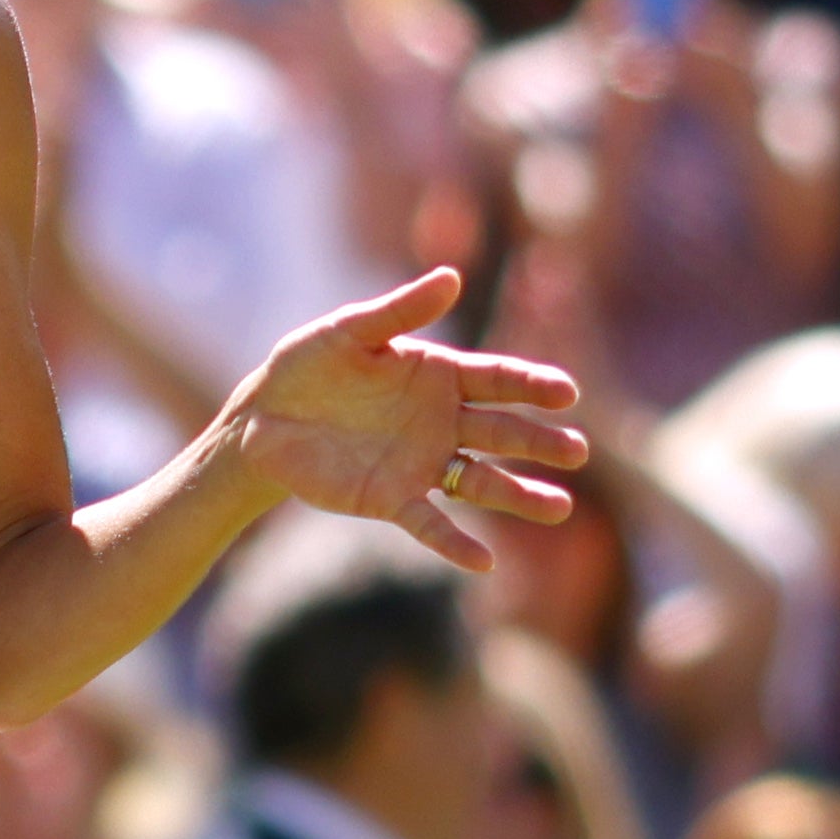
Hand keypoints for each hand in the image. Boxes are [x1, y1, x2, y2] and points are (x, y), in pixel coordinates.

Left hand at [215, 266, 592, 577]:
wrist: (263, 419)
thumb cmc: (308, 366)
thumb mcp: (350, 331)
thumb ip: (401, 311)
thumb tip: (452, 277)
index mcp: (440, 375)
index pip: (498, 380)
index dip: (532, 385)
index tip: (566, 393)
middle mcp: (442, 422)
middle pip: (502, 433)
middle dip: (540, 442)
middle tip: (577, 451)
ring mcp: (422, 463)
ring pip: (482, 482)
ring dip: (520, 495)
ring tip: (560, 508)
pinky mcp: (393, 499)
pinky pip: (431, 524)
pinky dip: (455, 543)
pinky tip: (484, 561)